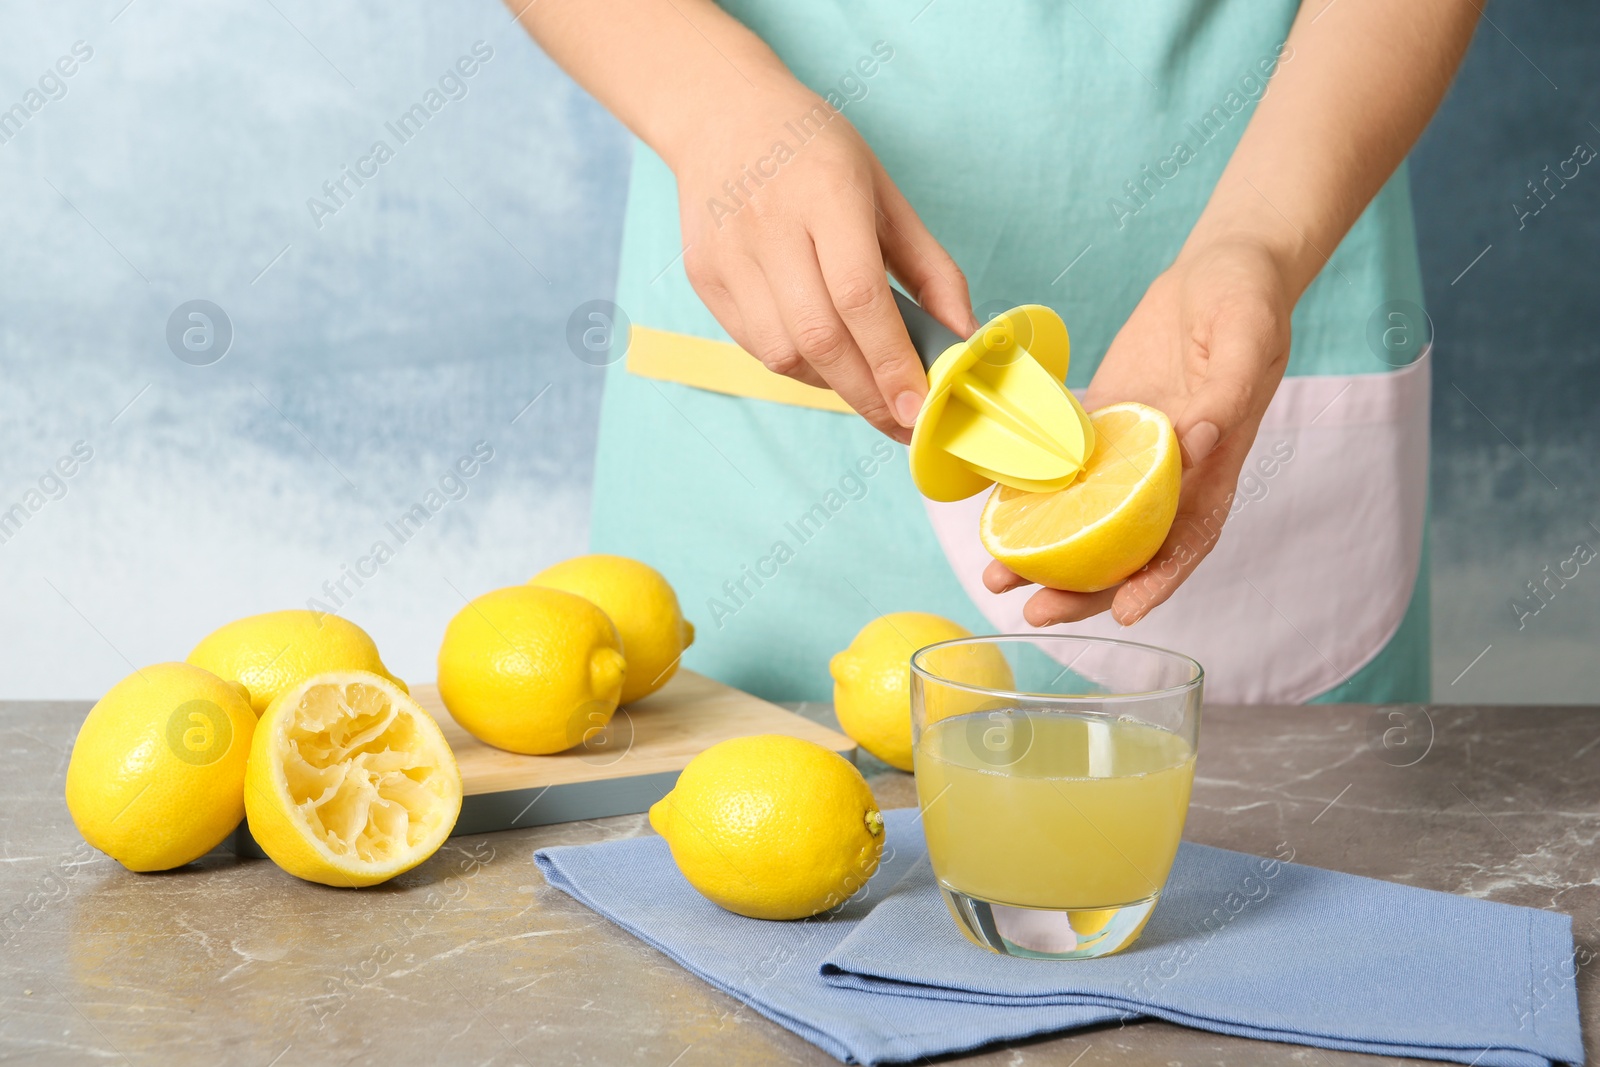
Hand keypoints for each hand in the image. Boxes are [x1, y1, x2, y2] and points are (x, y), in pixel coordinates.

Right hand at [671, 87, 975, 441]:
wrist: (721, 115)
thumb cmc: (815, 153)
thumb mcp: (885, 193)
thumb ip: (930, 268)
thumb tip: (963, 338)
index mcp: (825, 192)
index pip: (859, 297)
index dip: (891, 362)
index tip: (919, 407)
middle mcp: (769, 223)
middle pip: (820, 338)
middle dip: (868, 393)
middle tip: (903, 421)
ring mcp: (728, 254)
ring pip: (784, 353)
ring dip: (834, 384)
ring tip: (865, 381)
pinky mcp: (703, 278)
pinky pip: (757, 346)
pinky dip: (799, 365)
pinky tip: (823, 355)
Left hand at [983, 238, 1292, 624]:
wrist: (1222, 267)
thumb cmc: (1248, 301)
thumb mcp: (1248, 340)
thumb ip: (1225, 396)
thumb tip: (1191, 444)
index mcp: (1215, 463)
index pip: (1189, 538)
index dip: (1159, 581)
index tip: (1125, 612)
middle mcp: (1173, 471)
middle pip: (1127, 547)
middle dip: (1084, 589)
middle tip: (1036, 613)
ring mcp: (1134, 450)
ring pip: (1088, 517)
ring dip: (1046, 552)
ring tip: (998, 578)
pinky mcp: (1105, 422)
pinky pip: (1066, 470)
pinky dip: (1032, 496)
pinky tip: (994, 513)